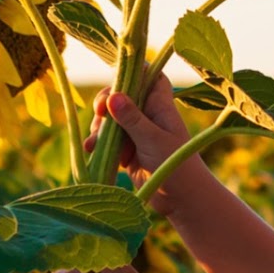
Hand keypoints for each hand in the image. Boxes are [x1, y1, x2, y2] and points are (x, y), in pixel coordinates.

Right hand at [84, 72, 200, 215]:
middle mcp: (147, 114)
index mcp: (159, 104)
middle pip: (121, 95)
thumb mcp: (152, 139)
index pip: (148, 76)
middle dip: (105, 104)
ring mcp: (136, 132)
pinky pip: (108, 140)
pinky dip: (99, 143)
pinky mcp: (127, 149)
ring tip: (94, 143)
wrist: (181, 198)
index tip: (115, 85)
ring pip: (111, 119)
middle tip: (99, 114)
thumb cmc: (176, 164)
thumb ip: (132, 118)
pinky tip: (91, 150)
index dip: (131, 73)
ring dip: (99, 128)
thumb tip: (112, 96)